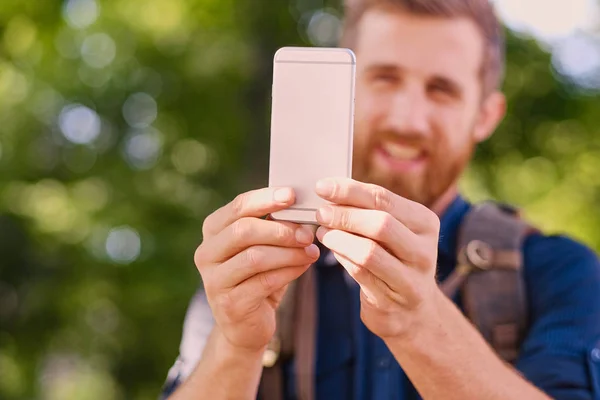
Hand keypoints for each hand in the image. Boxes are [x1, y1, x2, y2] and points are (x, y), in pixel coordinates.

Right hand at [194, 187, 319, 352]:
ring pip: (255, 257)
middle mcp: (206, 253)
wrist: (246, 324)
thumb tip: (301, 204)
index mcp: (212, 231)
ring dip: (289, 252)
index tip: (292, 195)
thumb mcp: (260, 247)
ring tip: (311, 251)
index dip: (265, 199)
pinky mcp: (230, 304)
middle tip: (308, 232)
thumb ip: (273, 226)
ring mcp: (215, 280)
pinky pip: (264, 282)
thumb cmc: (257, 276)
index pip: (238, 207)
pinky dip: (289, 271)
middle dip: (280, 229)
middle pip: (243, 230)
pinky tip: (304, 266)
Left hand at [314, 177, 440, 341]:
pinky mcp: (392, 300)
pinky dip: (340, 257)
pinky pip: (360, 273)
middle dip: (345, 215)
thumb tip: (331, 190)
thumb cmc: (395, 259)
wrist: (413, 310)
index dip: (350, 191)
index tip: (322, 186)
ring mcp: (411, 278)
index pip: (384, 199)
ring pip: (369, 252)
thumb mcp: (394, 232)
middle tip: (320, 212)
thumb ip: (370, 211)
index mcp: (425, 223)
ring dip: (339, 238)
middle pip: (381, 224)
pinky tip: (330, 247)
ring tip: (322, 231)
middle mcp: (423, 249)